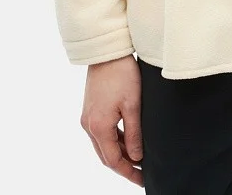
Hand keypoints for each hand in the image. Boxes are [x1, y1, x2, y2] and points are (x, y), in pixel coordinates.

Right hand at [80, 54, 144, 186]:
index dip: (128, 172)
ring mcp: (88, 117)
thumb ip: (134, 133)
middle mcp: (88, 125)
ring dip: (120, 153)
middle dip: (124, 166)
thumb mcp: (133, 105)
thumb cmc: (122, 74)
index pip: (113, 160)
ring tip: (138, 158)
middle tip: (141, 173)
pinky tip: (128, 140)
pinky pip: (102, 133)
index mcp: (98, 126)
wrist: (107, 51)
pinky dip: (115, 140)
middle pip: (106, 155)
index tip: (143, 179)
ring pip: (104, 144)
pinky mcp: (91, 109)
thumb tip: (136, 157)